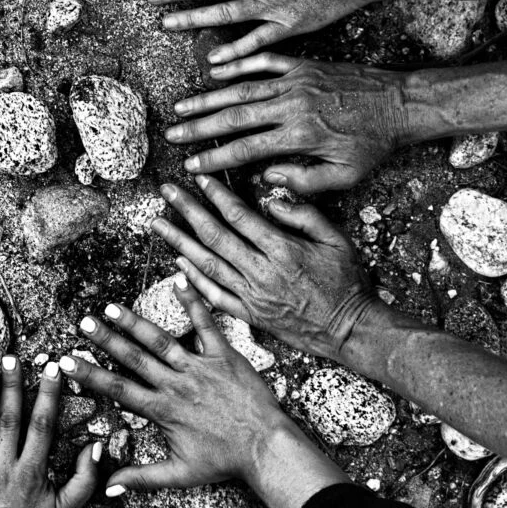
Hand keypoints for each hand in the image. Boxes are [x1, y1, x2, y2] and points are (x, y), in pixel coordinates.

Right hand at [59, 280, 294, 492]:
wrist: (264, 447)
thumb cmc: (224, 462)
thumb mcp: (179, 475)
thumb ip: (141, 477)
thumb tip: (107, 486)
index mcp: (162, 410)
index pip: (117, 389)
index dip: (90, 374)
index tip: (68, 361)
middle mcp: (176, 384)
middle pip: (133, 358)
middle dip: (106, 339)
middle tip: (84, 322)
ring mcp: (199, 367)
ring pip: (161, 340)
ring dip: (135, 323)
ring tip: (112, 307)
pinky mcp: (223, 356)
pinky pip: (205, 324)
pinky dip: (192, 301)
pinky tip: (179, 280)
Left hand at [152, 176, 375, 364]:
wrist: (349, 329)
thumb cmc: (346, 282)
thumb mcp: (337, 240)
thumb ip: (305, 215)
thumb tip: (272, 201)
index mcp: (282, 250)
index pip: (240, 216)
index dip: (216, 195)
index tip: (199, 178)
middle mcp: (261, 272)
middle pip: (215, 236)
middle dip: (187, 211)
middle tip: (166, 192)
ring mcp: (252, 296)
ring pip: (207, 265)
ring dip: (179, 242)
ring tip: (158, 224)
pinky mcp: (250, 315)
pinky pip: (215, 296)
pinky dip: (194, 280)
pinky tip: (178, 263)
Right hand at [165, 54, 410, 191]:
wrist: (400, 104)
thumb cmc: (373, 144)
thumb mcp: (345, 175)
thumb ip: (305, 181)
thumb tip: (267, 178)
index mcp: (300, 136)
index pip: (246, 149)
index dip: (215, 158)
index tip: (190, 165)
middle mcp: (292, 105)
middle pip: (235, 116)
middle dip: (200, 127)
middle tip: (172, 133)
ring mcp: (296, 81)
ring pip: (243, 88)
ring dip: (209, 97)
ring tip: (182, 106)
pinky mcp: (303, 65)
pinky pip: (264, 61)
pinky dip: (238, 64)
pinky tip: (214, 70)